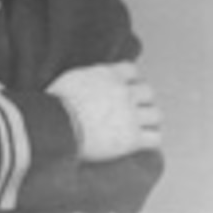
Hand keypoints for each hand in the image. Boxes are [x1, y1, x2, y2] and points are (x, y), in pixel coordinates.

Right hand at [46, 61, 162, 161]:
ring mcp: (130, 115)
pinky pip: (155, 138)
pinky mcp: (132, 138)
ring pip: (156, 114)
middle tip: (136, 109)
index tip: (127, 87)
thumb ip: (90, 77)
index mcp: (107, 75)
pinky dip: (151, 139)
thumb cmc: (55, 103)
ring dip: (149, 120)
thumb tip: (93, 80)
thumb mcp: (71, 79)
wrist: (55, 126)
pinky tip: (143, 142)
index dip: (131, 80)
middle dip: (143, 100)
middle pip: (148, 92)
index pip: (132, 70)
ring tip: (142, 126)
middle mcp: (123, 92)